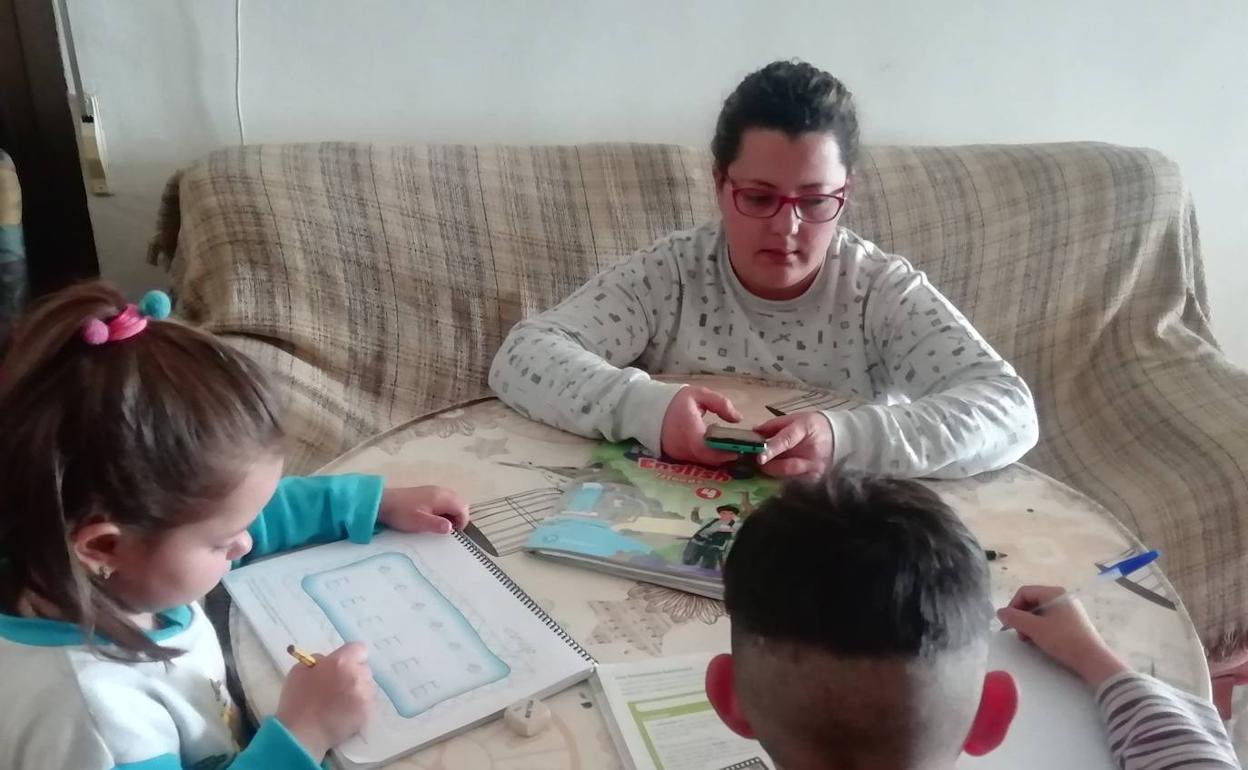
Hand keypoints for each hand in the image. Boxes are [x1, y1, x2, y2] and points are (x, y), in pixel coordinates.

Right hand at [276, 642, 375, 760]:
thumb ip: (317, 661)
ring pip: (367, 687)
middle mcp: (358, 675)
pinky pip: (366, 704)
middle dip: (353, 674)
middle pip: (364, 668)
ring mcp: (365, 695)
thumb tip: (327, 661)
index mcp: (341, 662)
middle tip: (337, 686)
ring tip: (340, 703)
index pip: (359, 648)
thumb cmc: (298, 700)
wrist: (302, 733)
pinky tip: (342, 714)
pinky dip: (358, 707)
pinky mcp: (367, 713)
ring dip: (357, 690)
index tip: (341, 665)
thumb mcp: (300, 670)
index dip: (350, 656)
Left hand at [378, 485, 469, 533]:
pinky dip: (445, 509)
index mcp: (441, 497)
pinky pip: (444, 500)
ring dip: (452, 513)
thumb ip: (436, 525)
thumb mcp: (419, 522)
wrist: (382, 502)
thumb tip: (451, 528)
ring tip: (441, 525)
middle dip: (459, 516)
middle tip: (448, 529)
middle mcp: (441, 491)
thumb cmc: (401, 513)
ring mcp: (434, 491)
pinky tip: (433, 518)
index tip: (453, 533)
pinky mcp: (427, 493)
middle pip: (460, 503)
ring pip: (453, 501)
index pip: (462, 508)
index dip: (462, 522)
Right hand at [660, 386, 742, 465]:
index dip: (725, 453)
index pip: (709, 450)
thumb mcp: (700, 394)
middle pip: (708, 459)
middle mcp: (682, 447)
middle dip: (723, 455)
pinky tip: (708, 442)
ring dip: (714, 455)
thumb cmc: (676, 400)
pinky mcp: (674, 456)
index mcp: (689, 431)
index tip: (738, 449)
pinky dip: (703, 454)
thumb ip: (721, 404)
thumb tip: (738, 418)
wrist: (649, 406)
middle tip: (735, 447)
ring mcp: (677, 453)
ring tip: (722, 442)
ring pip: (701, 461)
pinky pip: (693, 459)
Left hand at [754, 412, 833, 477]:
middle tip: (758, 463)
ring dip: (775, 473)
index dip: (772, 449)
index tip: (759, 457)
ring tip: (766, 467)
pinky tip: (779, 472)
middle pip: (787, 465)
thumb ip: (774, 425)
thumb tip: (754, 432)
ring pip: (789, 476)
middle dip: (769, 467)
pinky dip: (784, 479)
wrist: (839, 437)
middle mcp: (813, 452)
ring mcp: (816, 469)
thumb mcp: (795, 418)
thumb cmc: (813, 426)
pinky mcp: (817, 480)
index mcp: (806, 429)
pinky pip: (795, 483)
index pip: (787, 440)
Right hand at [996, 585, 1129, 687]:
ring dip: (1030, 624)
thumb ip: (1015, 618)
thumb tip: (1000, 612)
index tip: (1008, 623)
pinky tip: (1041, 640)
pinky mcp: (1073, 622)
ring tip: (1029, 639)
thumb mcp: (1035, 628)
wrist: (1092, 659)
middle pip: (1032, 601)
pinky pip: (1051, 619)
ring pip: (1040, 611)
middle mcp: (1063, 597)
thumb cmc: (1063, 640)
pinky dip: (1041, 627)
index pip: (1024, 592)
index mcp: (1054, 593)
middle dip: (1021, 617)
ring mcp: (1070, 609)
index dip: (1012, 606)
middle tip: (1019, 634)